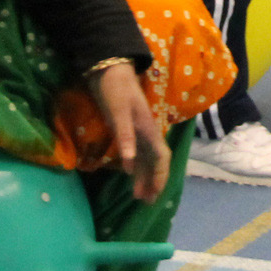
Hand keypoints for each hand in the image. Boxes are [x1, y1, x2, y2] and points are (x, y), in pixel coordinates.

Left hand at [90, 60, 169, 202]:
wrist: (109, 68)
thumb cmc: (115, 89)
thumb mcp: (119, 112)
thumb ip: (125, 138)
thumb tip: (130, 166)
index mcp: (148, 129)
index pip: (161, 157)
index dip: (160, 176)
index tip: (154, 195)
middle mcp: (147, 131)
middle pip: (155, 161)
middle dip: (153, 181)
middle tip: (146, 202)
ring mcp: (138, 130)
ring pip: (147, 157)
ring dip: (145, 176)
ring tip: (138, 195)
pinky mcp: (128, 128)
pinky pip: (138, 151)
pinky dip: (136, 165)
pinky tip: (130, 173)